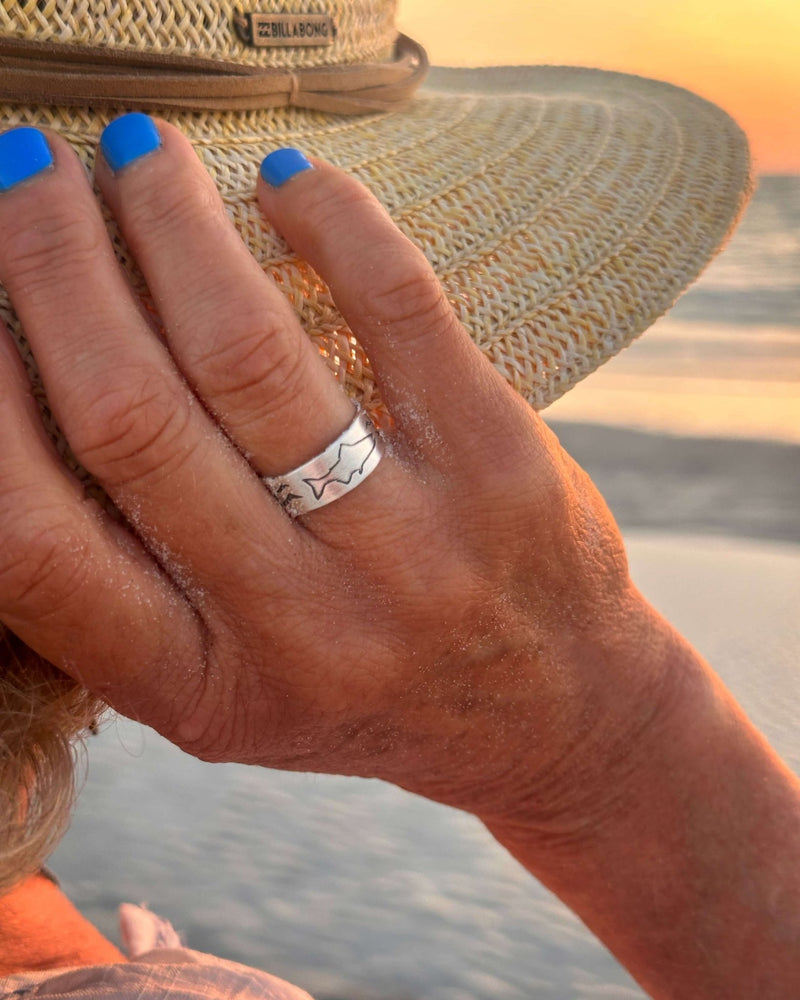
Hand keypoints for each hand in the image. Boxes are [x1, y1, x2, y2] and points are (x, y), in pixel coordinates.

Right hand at [0, 118, 663, 827]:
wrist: (549, 708)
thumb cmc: (368, 686)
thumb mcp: (231, 687)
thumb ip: (131, 593)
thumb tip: (27, 417)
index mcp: (200, 688)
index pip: (36, 546)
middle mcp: (300, 627)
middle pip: (136, 418)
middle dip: (59, 269)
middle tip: (29, 173)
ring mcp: (409, 548)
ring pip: (251, 354)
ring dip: (174, 226)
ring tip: (139, 155)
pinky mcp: (498, 469)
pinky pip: (398, 309)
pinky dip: (332, 221)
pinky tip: (287, 177)